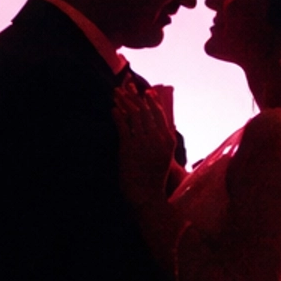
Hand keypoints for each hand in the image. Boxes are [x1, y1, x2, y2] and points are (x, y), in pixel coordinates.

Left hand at [114, 75, 179, 208]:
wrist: (147, 195)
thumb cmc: (155, 178)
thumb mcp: (166, 157)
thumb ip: (165, 141)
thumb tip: (167, 127)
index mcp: (167, 139)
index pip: (159, 114)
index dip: (151, 101)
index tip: (146, 92)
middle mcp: (156, 138)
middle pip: (145, 111)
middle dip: (135, 96)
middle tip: (127, 86)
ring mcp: (142, 142)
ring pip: (133, 115)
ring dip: (124, 102)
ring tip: (117, 94)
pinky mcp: (129, 147)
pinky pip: (122, 126)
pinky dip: (117, 115)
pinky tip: (113, 109)